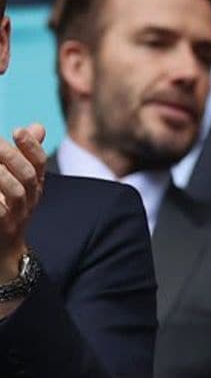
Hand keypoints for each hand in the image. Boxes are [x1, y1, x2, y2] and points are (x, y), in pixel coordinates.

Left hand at [0, 124, 46, 275]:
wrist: (4, 251)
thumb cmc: (8, 209)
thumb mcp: (20, 182)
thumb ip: (27, 155)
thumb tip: (37, 126)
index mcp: (34, 187)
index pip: (39, 164)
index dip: (31, 147)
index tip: (17, 130)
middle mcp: (29, 201)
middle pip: (27, 176)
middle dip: (10, 156)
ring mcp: (16, 216)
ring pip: (16, 193)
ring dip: (1, 175)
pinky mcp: (3, 229)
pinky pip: (0, 212)